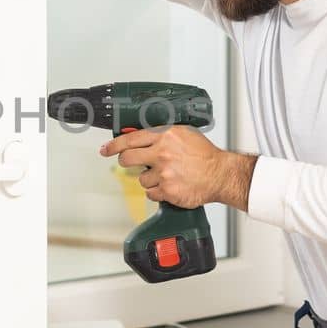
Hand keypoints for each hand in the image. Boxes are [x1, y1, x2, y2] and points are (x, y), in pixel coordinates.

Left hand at [100, 127, 255, 209]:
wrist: (220, 174)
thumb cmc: (205, 155)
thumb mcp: (183, 134)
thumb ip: (161, 134)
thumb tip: (140, 137)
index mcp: (165, 136)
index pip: (130, 139)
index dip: (114, 145)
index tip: (105, 150)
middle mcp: (162, 154)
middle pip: (128, 159)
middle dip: (127, 162)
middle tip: (132, 163)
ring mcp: (163, 173)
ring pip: (141, 179)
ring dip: (150, 179)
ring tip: (168, 175)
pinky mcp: (167, 191)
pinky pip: (151, 193)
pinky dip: (158, 192)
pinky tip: (171, 185)